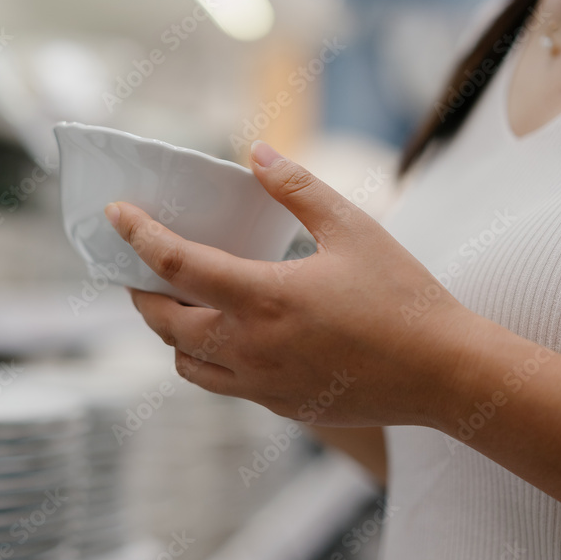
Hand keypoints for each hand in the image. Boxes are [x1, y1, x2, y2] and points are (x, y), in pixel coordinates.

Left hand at [105, 141, 480, 427]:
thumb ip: (297, 188)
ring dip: (172, 332)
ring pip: (186, 363)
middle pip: (165, 323)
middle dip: (141, 293)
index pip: (175, 264)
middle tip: (141, 268)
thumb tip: (257, 153)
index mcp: (264, 298)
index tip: (116, 214)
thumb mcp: (353, 228)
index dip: (137, 235)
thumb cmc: (403, 297)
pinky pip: (223, 385)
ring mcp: (263, 385)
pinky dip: (209, 359)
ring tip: (185, 303)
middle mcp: (251, 348)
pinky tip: (232, 335)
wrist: (444, 373)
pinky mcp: (281, 406)